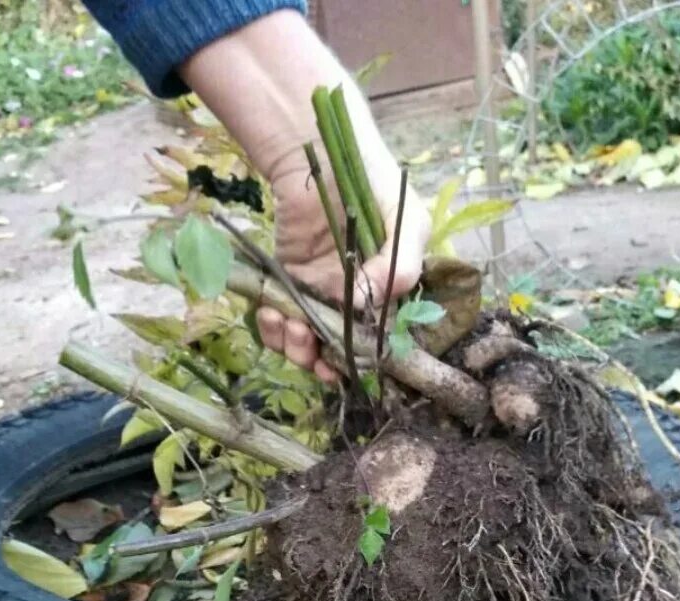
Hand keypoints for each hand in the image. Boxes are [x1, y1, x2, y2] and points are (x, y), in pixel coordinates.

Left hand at [180, 11, 430, 382]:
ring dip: (294, 344)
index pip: (374, 343)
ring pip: (304, 338)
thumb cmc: (376, 185)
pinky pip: (278, 315)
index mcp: (385, 296)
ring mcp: (317, 294)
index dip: (357, 362)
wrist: (324, 154)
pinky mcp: (285, 281)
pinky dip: (271, 323)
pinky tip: (272, 313)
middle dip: (319, 358)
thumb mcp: (408, 222)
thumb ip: (402, 264)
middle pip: (335, 349)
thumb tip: (375, 300)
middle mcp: (352, 302)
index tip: (342, 367)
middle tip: (309, 347)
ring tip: (289, 326)